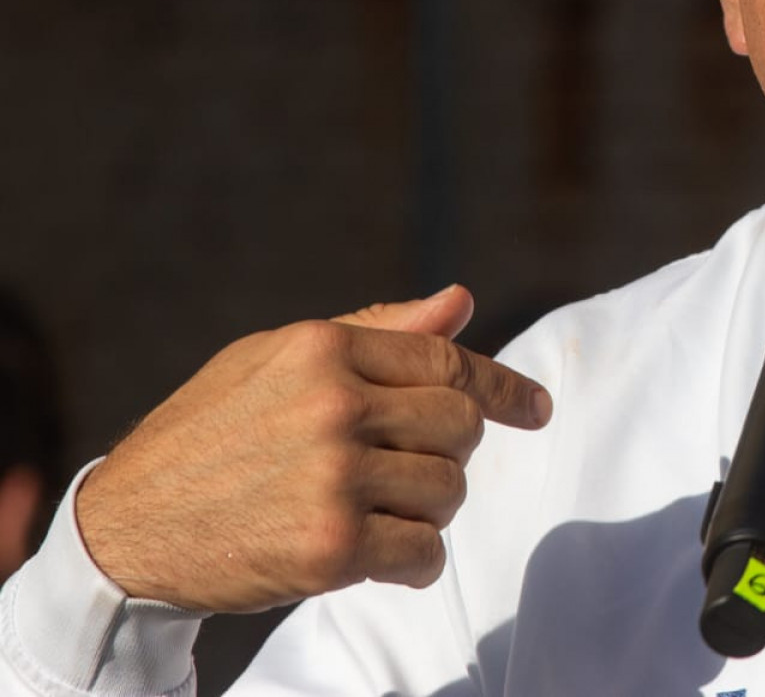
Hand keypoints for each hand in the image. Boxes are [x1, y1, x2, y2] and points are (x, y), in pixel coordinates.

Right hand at [76, 285, 550, 611]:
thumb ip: (376, 333)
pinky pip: (424, 553)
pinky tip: (381, 556)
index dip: (504, 388)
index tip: (537, 410)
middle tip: (407, 472)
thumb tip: (462, 303)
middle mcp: (332, 405)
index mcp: (321, 348)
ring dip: (429, 510)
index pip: (448, 363)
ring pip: (449, 490)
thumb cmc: (210, 435)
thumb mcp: (276, 362)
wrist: (125, 528)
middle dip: (450, 452)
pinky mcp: (329, 548)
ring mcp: (333, 477)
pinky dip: (416, 562)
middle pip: (461, 425)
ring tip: (378, 513)